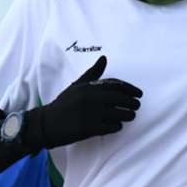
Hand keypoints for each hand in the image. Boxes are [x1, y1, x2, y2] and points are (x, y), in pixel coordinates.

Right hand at [23, 56, 141, 150]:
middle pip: (120, 99)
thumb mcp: (77, 85)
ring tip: (131, 116)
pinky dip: (117, 126)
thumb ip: (93, 73)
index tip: (139, 93)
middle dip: (132, 102)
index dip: (130, 89)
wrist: (48, 123)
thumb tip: (104, 58)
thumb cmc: (64, 103)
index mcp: (89, 87)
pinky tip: (118, 126)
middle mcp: (91, 98)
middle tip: (137, 105)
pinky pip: (111, 127)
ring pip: (118, 114)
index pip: (115, 85)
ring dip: (128, 115)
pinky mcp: (90, 128)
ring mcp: (91, 113)